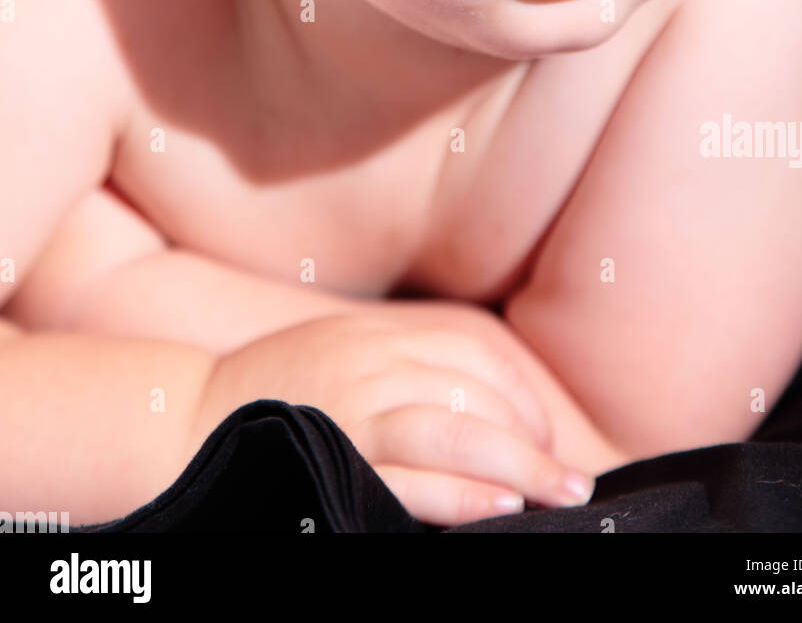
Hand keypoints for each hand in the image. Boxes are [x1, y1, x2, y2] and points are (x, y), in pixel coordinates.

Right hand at [190, 303, 594, 526]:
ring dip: (517, 465)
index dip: (523, 396)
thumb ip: (402, 360)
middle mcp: (372, 365)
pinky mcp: (333, 462)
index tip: (545, 434)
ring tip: (556, 494)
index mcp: (379, 335)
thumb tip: (480, 396)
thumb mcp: (343, 349)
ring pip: (456, 432)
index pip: (477, 355)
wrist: (186, 420)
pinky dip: (461, 492)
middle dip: (535, 439)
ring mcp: (353, 414)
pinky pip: (410, 478)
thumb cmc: (277, 391)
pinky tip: (499, 507)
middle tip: (573, 479)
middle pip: (478, 394)